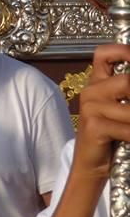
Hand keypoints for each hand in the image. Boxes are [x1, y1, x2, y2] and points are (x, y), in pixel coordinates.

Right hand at [73, 44, 129, 184]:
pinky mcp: (93, 126)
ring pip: (129, 109)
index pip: (104, 54)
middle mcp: (90, 90)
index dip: (124, 51)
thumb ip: (127, 92)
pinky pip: (126, 129)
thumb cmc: (111, 135)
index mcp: (96, 81)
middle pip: (126, 81)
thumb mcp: (120, 108)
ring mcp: (90, 107)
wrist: (91, 165)